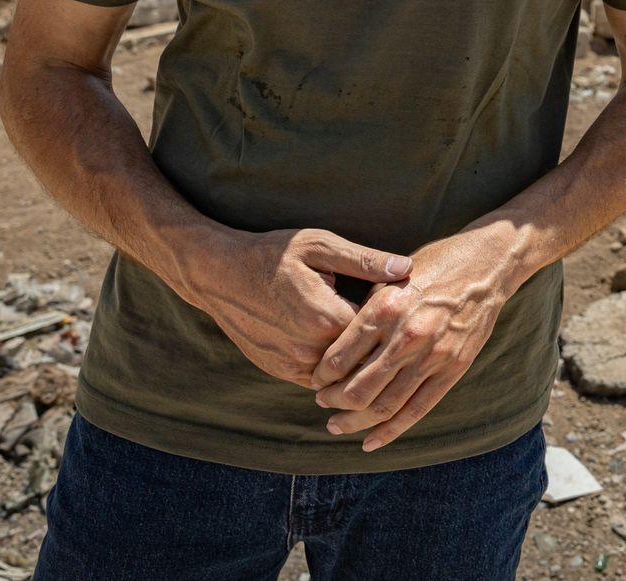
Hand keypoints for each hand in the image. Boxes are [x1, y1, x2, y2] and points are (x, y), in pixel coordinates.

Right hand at [182, 228, 411, 387]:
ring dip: (358, 360)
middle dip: (381, 343)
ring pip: (343, 374)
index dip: (395, 319)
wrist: (219, 274)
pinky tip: (344, 346)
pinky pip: (320, 378)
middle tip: (396, 326)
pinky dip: (334, 367)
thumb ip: (365, 260)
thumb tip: (406, 268)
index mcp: (327, 317)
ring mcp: (293, 365)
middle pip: (364, 357)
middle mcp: (310, 349)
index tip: (405, 306)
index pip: (380, 331)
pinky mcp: (280, 371)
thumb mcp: (321, 246)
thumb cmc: (273, 254)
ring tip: (373, 338)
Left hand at [310, 230, 517, 450]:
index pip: (340, 357)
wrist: (485, 267)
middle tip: (322, 403)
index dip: (321, 376)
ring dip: (354, 421)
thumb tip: (336, 349)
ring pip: (383, 405)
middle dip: (332, 402)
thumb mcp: (391, 278)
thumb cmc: (433, 266)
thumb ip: (367, 313)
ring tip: (337, 424)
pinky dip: (389, 431)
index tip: (315, 381)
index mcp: (386, 308)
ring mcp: (432, 356)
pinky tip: (370, 442)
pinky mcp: (453, 369)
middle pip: (357, 388)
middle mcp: (406, 335)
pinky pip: (416, 410)